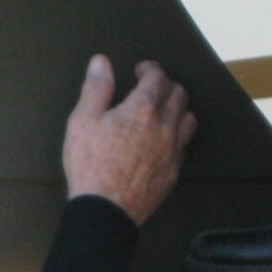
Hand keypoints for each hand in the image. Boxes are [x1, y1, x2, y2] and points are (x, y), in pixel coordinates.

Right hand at [61, 56, 195, 225]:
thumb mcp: (83, 121)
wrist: (105, 210)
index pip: (157, 78)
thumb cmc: (90, 164)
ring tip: (163, 111)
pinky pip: (184, 145)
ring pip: (188, 118)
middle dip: (166, 85)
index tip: (141, 70)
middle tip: (151, 88)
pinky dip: (177, 135)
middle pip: (179, 95)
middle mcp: (165, 125)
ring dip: (178, 108)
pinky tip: (163, 140)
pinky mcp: (174, 171)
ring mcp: (173, 150)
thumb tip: (101, 61)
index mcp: (142, 109)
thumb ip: (96, 88)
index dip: (150, 69)